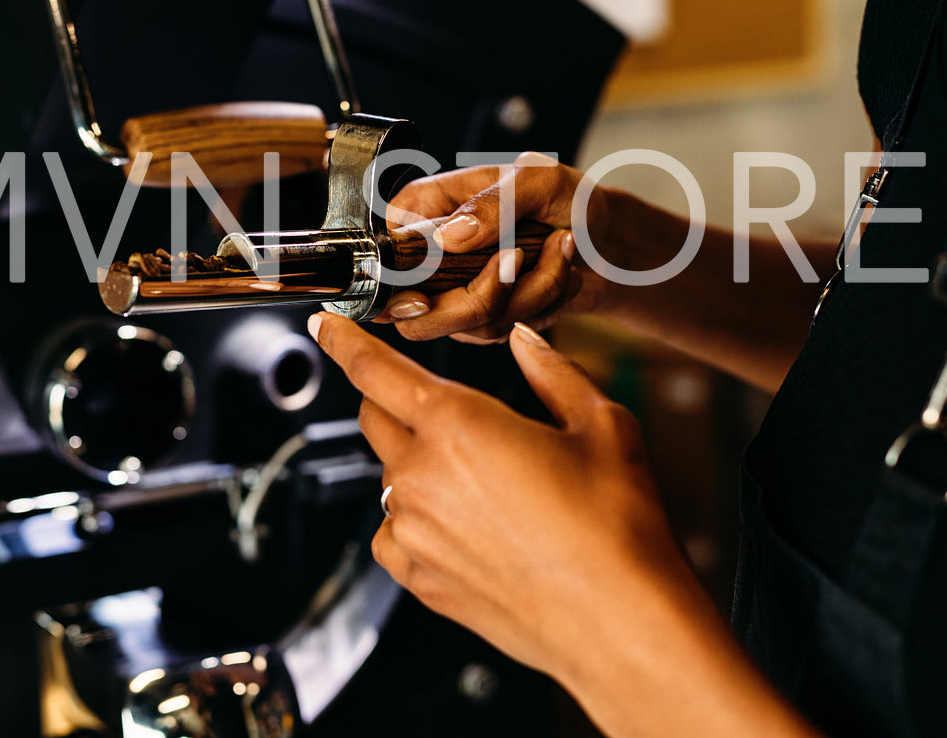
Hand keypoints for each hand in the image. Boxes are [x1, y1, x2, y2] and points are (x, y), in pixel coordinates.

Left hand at [309, 311, 692, 681]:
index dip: (344, 341)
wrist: (619, 623)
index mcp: (457, 423)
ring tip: (486, 486)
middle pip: (374, 418)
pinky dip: (414, 520)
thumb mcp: (601, 424)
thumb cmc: (617, 523)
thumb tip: (524, 340)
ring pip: (389, 477)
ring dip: (418, 466)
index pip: (374, 369)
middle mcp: (420, 474)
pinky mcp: (418, 577)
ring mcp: (412, 531)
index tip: (326, 324)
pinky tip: (463, 526)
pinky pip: (391, 532)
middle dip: (393, 401)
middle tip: (442, 410)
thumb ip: (552, 373)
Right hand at [375, 151, 615, 342]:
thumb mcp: (537, 180)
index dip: (398, 285)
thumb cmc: (567, 198)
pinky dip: (543, 302)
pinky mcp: (484, 320)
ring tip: (560, 249)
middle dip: (481, 296)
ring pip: (470, 326)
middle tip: (519, 258)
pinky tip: (560, 271)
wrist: (608, 237)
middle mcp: (431, 256)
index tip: (429, 294)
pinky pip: (502, 331)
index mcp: (422, 210)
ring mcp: (455, 293)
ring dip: (531, 290)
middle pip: (417, 314)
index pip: (384, 257)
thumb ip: (493, 202)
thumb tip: (448, 236)